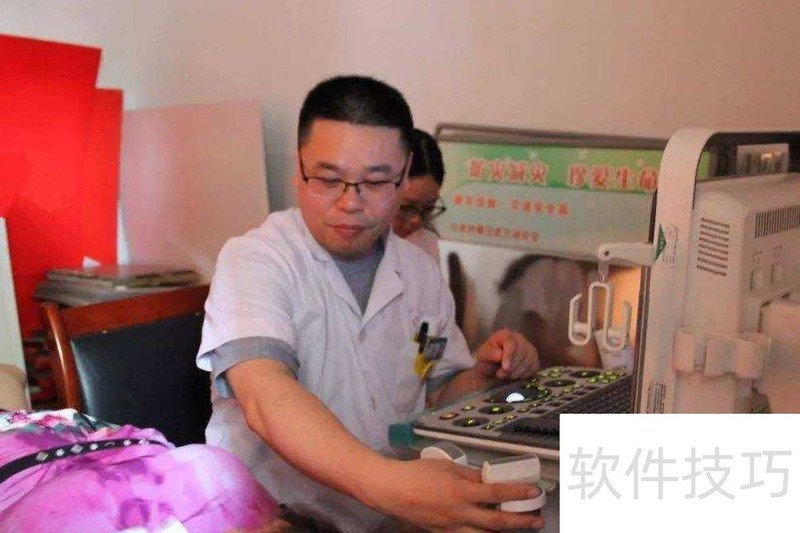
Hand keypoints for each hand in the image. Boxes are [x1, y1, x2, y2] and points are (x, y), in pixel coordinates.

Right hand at [363, 458, 544, 531]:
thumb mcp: (446, 466)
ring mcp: (452, 527)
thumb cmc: (417, 473)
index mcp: (461, 492)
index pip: (497, 494)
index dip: (518, 493)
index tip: (534, 492)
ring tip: (517, 527)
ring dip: (504, 532)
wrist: (391, 490)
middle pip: (497, 523)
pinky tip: (487, 529)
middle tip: (537, 521)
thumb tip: (488, 479)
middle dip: (520, 522)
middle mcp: (460, 513)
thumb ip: (469, 474)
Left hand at [475, 329, 539, 380]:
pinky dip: (524, 374)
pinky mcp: (534, 359)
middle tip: (500, 375)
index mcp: (506, 335)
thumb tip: (499, 354)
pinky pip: (534, 367)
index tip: (505, 368)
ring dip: (517, 372)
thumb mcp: (483, 356)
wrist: (493, 370)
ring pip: (529, 361)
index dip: (509, 356)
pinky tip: (514, 376)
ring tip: (506, 376)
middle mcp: (520, 339)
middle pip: (522, 352)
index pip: (511, 343)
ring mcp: (529, 348)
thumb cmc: (487, 360)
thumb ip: (489, 353)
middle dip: (512, 367)